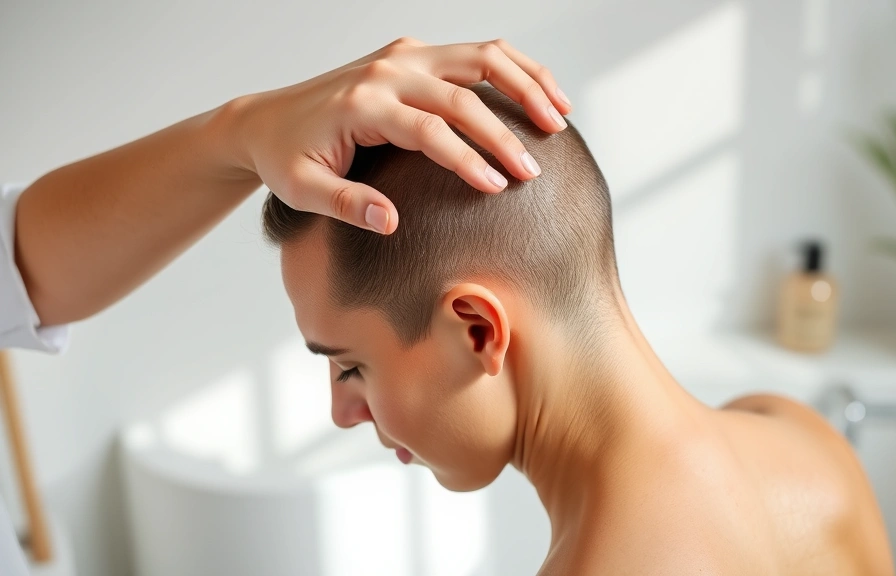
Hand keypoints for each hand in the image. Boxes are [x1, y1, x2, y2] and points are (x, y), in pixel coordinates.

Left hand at [231, 37, 571, 233]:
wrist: (265, 120)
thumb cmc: (286, 159)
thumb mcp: (302, 190)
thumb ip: (346, 204)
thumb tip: (391, 223)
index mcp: (362, 103)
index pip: (428, 129)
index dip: (467, 159)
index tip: (498, 189)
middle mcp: (388, 70)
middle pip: (463, 94)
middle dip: (504, 133)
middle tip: (534, 171)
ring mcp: (404, 56)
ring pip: (482, 57)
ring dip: (526, 85)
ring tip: (560, 120)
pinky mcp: (414, 54)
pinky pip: (476, 52)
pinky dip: (514, 69)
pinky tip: (542, 94)